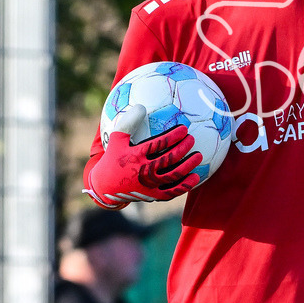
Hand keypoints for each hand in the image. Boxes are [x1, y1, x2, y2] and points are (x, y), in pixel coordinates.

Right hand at [85, 105, 202, 207]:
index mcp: (135, 156)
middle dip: (183, 148)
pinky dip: (185, 185)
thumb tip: (141, 107)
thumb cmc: (113, 159)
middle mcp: (143, 171)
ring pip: (173, 175)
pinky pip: (172, 192)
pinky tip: (196, 176)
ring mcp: (148, 185)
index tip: (184, 129)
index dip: (173, 136)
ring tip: (198, 155)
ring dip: (188, 165)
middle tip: (192, 139)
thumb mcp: (116, 140)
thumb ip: (128, 123)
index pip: (158, 144)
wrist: (105, 187)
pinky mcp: (152, 195)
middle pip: (169, 159)